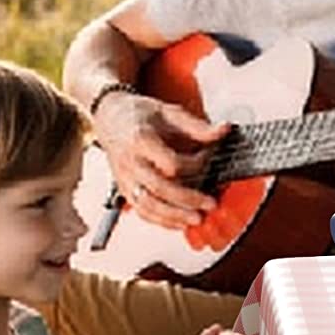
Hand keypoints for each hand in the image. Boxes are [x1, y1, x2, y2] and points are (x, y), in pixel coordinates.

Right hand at [96, 90, 226, 227]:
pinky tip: (180, 222)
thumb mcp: (169, 112)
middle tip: (210, 204)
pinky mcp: (124, 189)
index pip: (170, 162)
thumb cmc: (139, 115)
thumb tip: (224, 130)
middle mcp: (130, 162)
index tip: (209, 157)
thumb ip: (197, 126)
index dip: (195, 164)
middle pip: (159, 188)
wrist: (110, 117)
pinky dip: (161, 220)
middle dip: (187, 200)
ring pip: (147, 205)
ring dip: (174, 216)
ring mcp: (125, 178)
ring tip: (197, 219)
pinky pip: (141, 211)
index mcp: (140, 140)